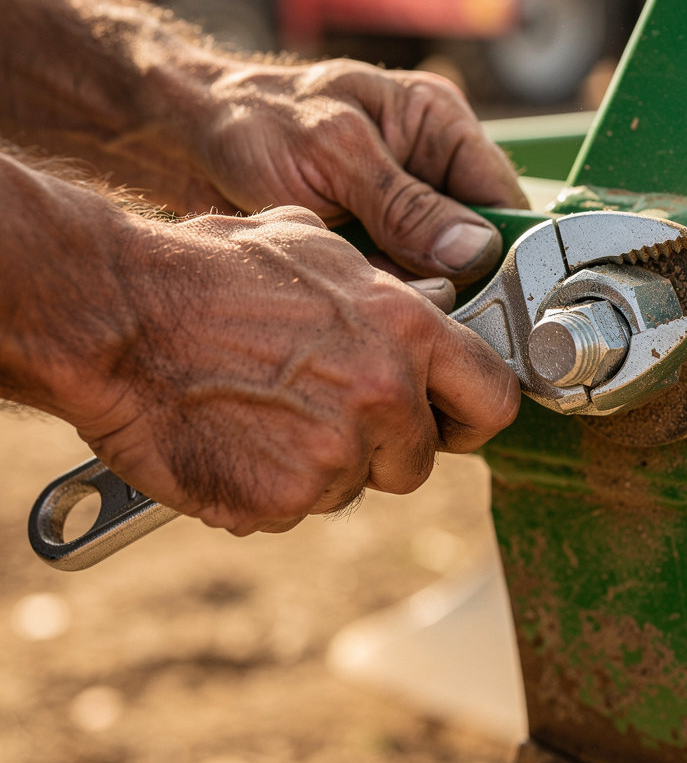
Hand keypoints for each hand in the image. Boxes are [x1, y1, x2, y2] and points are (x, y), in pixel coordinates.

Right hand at [73, 206, 520, 534]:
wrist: (116, 315)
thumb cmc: (209, 271)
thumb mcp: (317, 250)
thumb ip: (389, 291)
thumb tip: (435, 308)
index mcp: (407, 330)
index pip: (493, 397)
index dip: (471, 416)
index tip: (454, 423)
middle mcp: (385, 394)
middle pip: (418, 459)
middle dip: (382, 449)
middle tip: (326, 416)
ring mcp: (336, 453)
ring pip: (354, 487)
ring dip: (320, 467)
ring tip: (263, 415)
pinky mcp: (282, 500)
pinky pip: (296, 512)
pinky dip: (268, 491)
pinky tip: (234, 443)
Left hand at [188, 59, 527, 284]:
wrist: (177, 140)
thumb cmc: (250, 119)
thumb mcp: (333, 154)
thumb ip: (403, 203)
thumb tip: (475, 251)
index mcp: (436, 124)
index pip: (502, 199)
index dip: (505, 253)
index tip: (495, 302)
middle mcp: (427, 169)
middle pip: (474, 246)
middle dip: (454, 283)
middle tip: (426, 309)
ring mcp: (397, 212)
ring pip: (434, 274)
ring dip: (411, 295)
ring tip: (374, 299)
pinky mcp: (368, 244)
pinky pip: (394, 285)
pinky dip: (379, 300)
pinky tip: (353, 301)